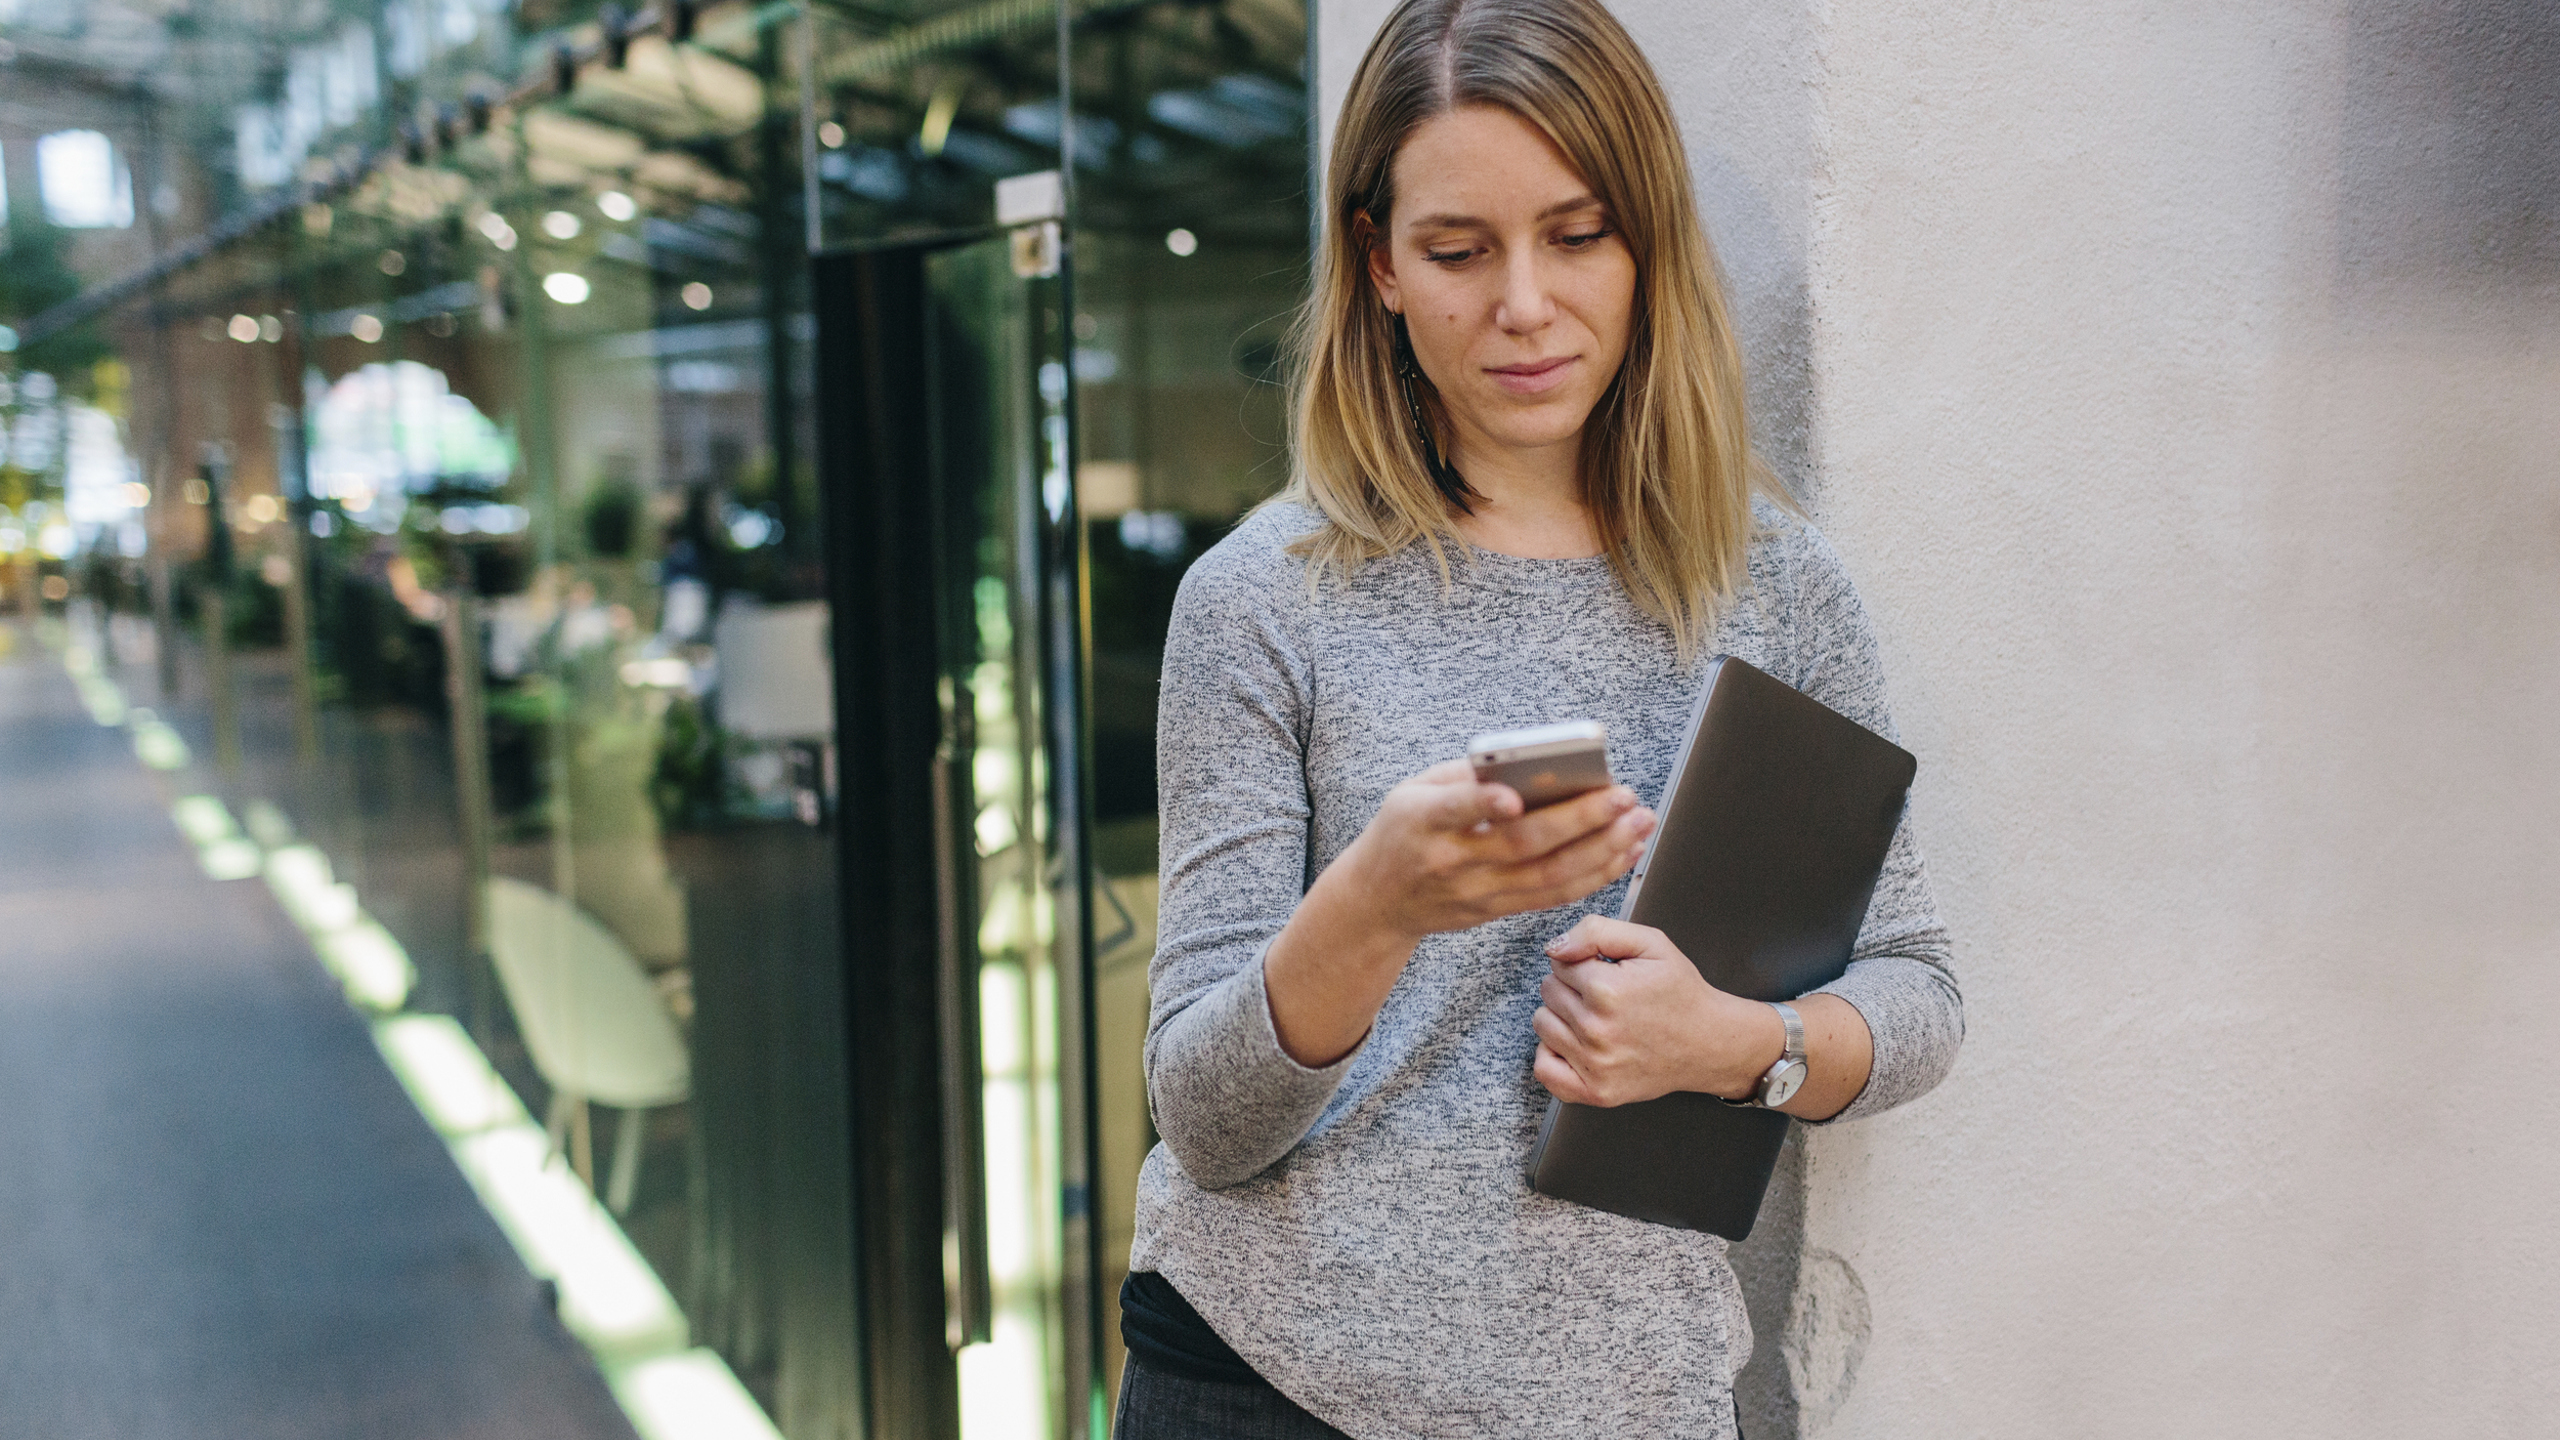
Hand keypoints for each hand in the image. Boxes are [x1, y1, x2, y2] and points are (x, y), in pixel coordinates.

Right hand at [1342, 760, 1654, 941]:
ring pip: (1549, 876)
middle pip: (1522, 845)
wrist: (1377, 902)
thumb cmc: (1401, 831)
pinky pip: (1554, 895)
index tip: (1514, 795)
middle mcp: (1450, 861)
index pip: (1454, 810)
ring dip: (1603, 850)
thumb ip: (1464, 776)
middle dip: (1581, 821)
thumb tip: (1531, 760)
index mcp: (1420, 821)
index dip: (1484, 803)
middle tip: (1624, 797)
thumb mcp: (1411, 791)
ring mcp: (1476, 893)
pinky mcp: (1496, 911)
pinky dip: (1595, 875)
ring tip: (1640, 823)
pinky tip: (1624, 852)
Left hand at [1531, 915, 1783, 1107]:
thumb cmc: (1679, 993)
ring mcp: (1595, 1065)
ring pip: (1542, 1024)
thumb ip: (1596, 931)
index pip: (1558, 963)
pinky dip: (1553, 1055)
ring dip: (1562, 1017)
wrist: (1709, 1042)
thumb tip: (1554, 948)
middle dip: (1571, 987)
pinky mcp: (1596, 1092)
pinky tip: (1577, 1045)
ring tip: (1596, 1018)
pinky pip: (1545, 1070)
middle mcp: (1596, 1030)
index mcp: (1607, 990)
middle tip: (1605, 996)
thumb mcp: (1650, 943)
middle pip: (1548, 992)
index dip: (1582, 962)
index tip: (1605, 972)